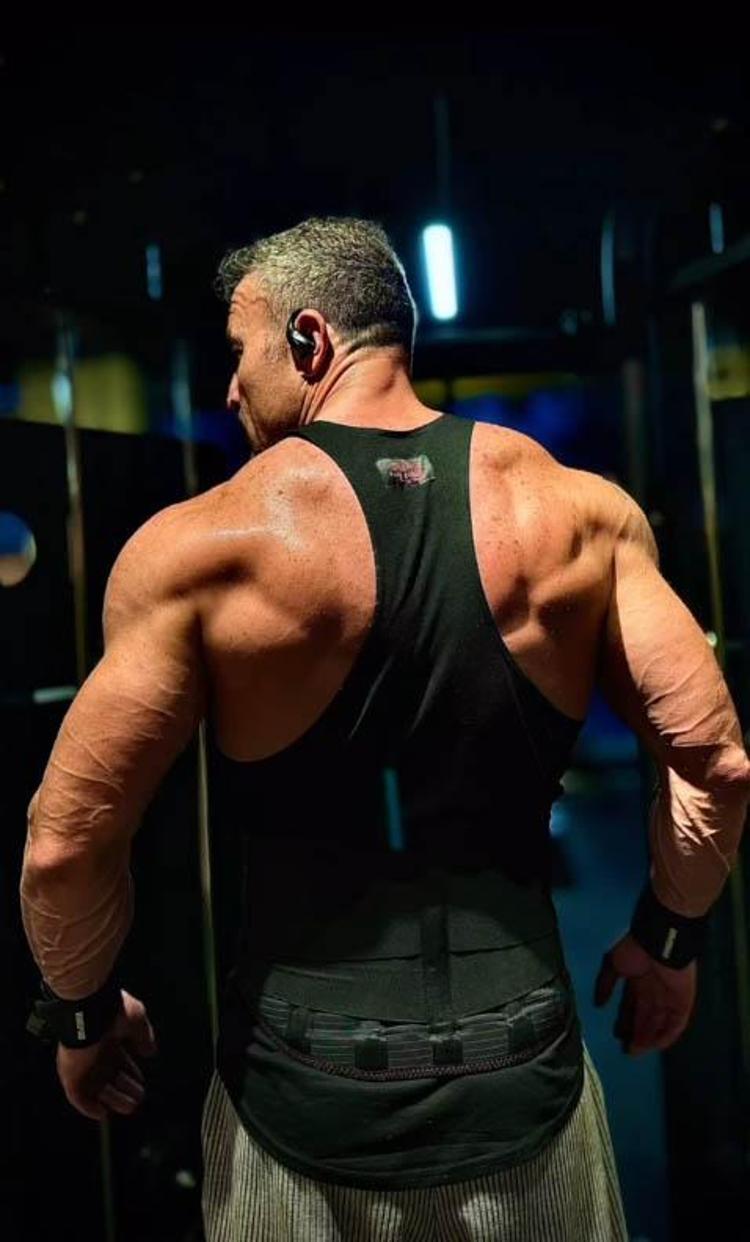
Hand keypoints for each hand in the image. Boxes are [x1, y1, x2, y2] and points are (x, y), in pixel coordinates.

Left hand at [55, 989, 157, 1120]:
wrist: (88, 1008)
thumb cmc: (112, 1010)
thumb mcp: (136, 1019)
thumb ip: (144, 1036)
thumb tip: (150, 1051)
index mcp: (107, 1037)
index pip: (120, 1060)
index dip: (131, 1072)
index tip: (141, 1082)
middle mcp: (94, 1052)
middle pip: (110, 1076)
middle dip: (124, 1088)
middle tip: (138, 1098)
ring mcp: (81, 1064)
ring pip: (96, 1089)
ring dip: (112, 1099)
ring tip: (129, 1107)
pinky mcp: (70, 1074)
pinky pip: (78, 1096)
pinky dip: (89, 1107)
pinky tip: (102, 1113)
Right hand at [594, 932, 695, 1055]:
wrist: (659, 941)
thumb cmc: (635, 949)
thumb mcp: (612, 965)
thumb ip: (605, 983)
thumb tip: (598, 1003)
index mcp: (638, 979)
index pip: (631, 1005)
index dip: (624, 1021)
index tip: (616, 1035)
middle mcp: (653, 990)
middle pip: (645, 1017)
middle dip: (636, 1033)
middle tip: (626, 1049)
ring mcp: (669, 996)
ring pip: (659, 1022)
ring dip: (648, 1038)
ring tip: (636, 1051)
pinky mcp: (683, 1000)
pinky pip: (676, 1022)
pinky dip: (667, 1035)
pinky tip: (656, 1045)